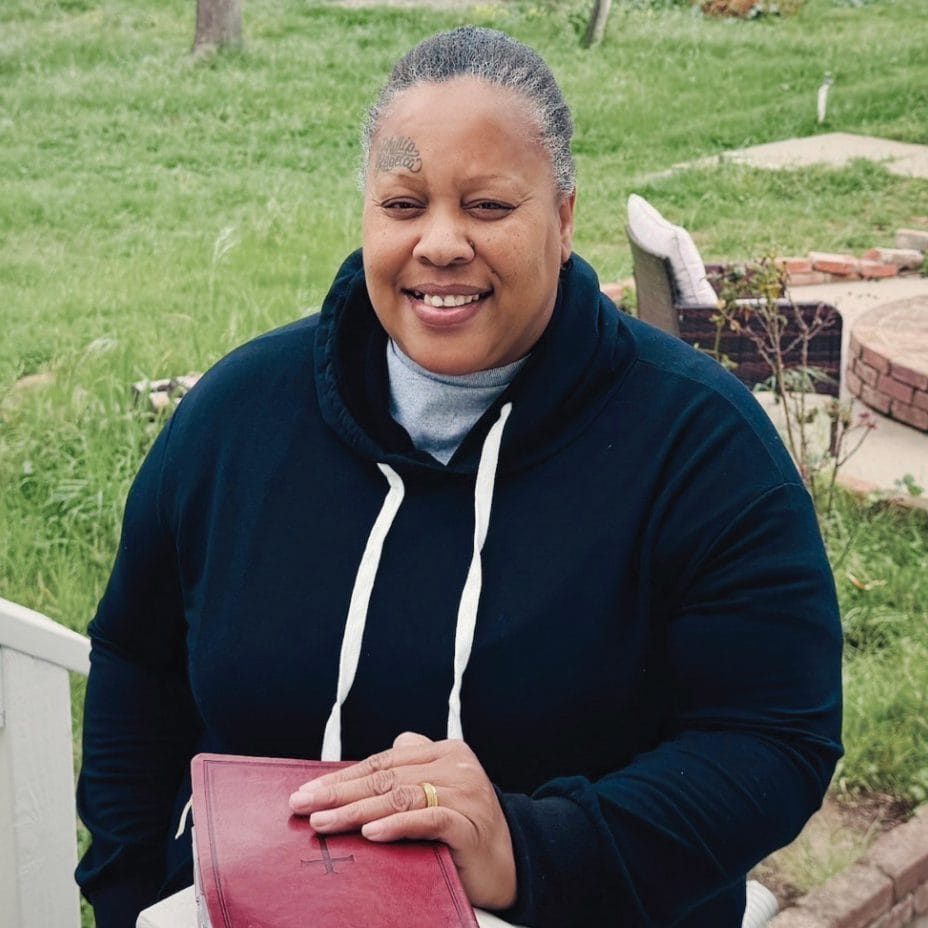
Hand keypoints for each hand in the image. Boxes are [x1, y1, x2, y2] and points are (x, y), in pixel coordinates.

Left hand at [288, 732, 516, 910]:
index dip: (343, 776)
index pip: (384, 761)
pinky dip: (395, 824)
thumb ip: (408, 773)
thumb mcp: (436, 794)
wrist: (512, 864)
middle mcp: (455, 765)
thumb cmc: (464, 831)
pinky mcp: (469, 822)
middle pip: (386, 776)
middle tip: (303, 804)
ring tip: (323, 821)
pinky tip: (369, 832)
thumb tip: (367, 765)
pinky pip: (427, 818)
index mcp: (444, 751)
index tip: (308, 790)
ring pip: (400, 796)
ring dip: (356, 809)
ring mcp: (465, 791)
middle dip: (339, 792)